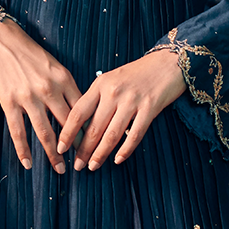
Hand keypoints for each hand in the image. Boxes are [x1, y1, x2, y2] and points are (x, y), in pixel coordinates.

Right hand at [0, 18, 81, 173]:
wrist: (1, 39)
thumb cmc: (30, 53)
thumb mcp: (56, 66)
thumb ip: (67, 88)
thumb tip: (81, 111)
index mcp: (64, 79)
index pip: (83, 110)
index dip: (92, 129)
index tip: (98, 144)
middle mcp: (49, 90)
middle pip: (68, 125)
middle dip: (78, 147)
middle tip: (84, 163)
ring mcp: (29, 98)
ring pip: (45, 133)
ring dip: (54, 155)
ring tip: (61, 169)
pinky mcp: (10, 102)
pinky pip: (18, 132)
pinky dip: (23, 150)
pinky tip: (28, 163)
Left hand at [57, 49, 185, 170]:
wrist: (168, 62)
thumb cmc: (138, 73)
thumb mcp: (111, 79)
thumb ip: (97, 98)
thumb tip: (82, 125)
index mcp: (100, 84)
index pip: (78, 112)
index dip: (67, 132)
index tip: (60, 147)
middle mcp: (113, 92)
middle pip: (93, 128)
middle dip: (83, 150)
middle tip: (78, 165)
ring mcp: (132, 101)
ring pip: (111, 135)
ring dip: (100, 154)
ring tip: (93, 166)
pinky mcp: (149, 108)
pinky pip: (134, 135)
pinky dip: (125, 150)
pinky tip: (118, 159)